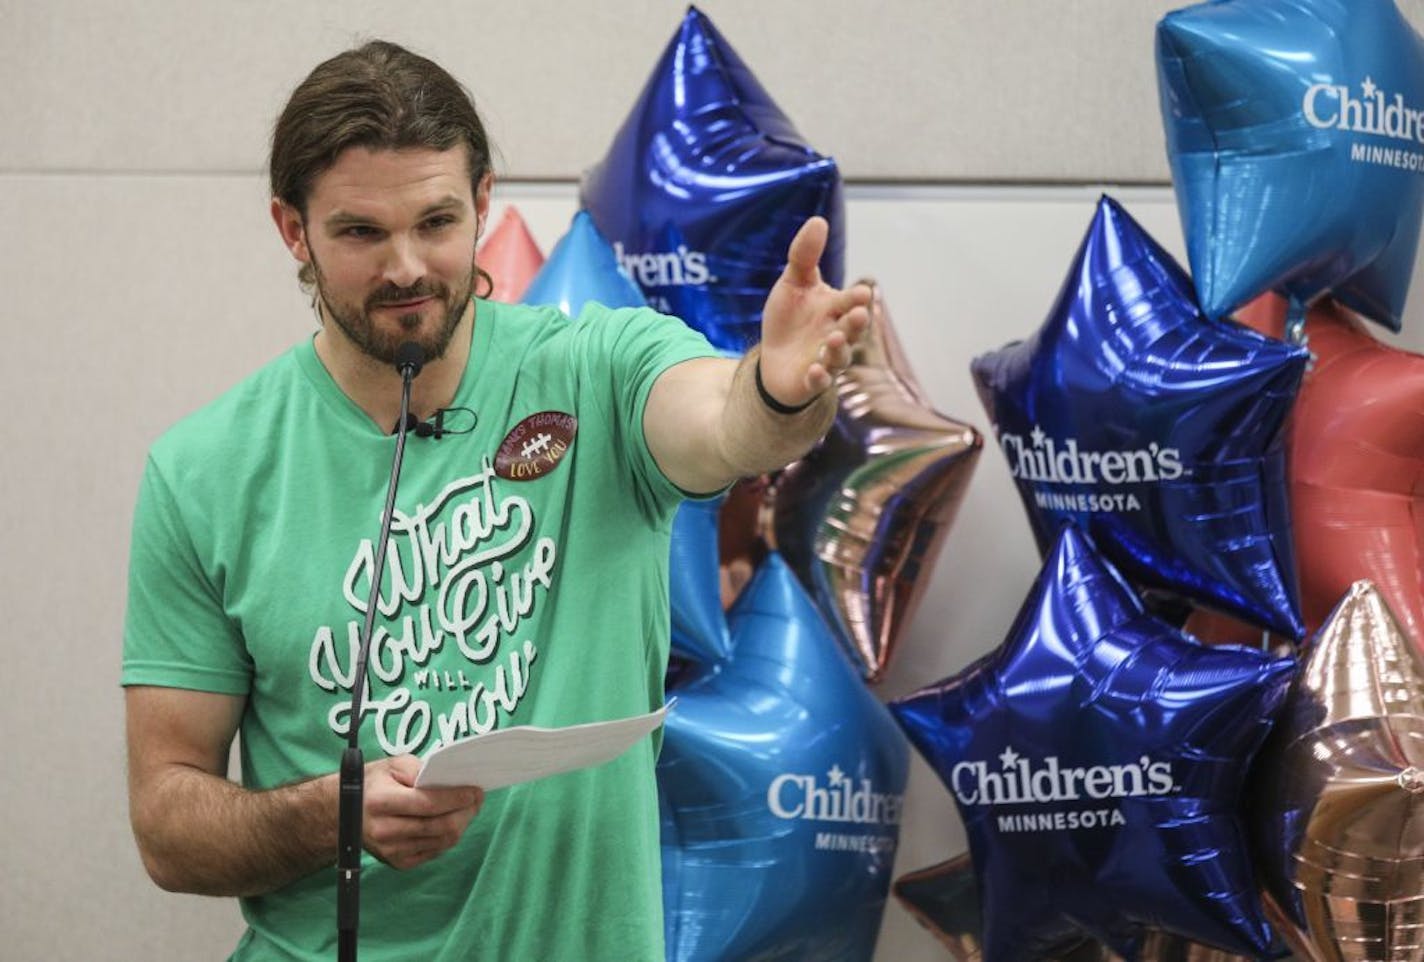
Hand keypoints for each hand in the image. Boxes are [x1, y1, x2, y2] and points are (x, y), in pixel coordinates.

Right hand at [362, 755, 484, 869]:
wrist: (343, 812)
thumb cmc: (373, 783)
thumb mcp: (393, 765)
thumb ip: (421, 770)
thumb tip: (451, 780)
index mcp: (381, 803)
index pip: (429, 804)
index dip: (457, 798)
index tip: (475, 790)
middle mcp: (385, 831)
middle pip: (440, 827)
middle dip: (466, 812)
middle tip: (477, 798)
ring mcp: (391, 851)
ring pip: (442, 841)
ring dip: (462, 824)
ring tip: (469, 808)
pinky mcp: (398, 863)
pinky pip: (435, 851)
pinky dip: (449, 836)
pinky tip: (452, 821)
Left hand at [757, 216, 871, 407]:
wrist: (773, 357)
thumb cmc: (789, 319)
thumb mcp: (793, 283)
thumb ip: (804, 255)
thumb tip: (818, 220)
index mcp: (836, 309)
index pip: (850, 301)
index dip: (855, 298)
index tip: (862, 292)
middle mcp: (837, 334)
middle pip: (851, 330)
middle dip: (855, 323)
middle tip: (858, 314)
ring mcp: (826, 359)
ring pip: (839, 356)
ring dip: (838, 349)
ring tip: (833, 339)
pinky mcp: (811, 380)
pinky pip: (819, 382)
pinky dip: (819, 377)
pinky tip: (814, 371)